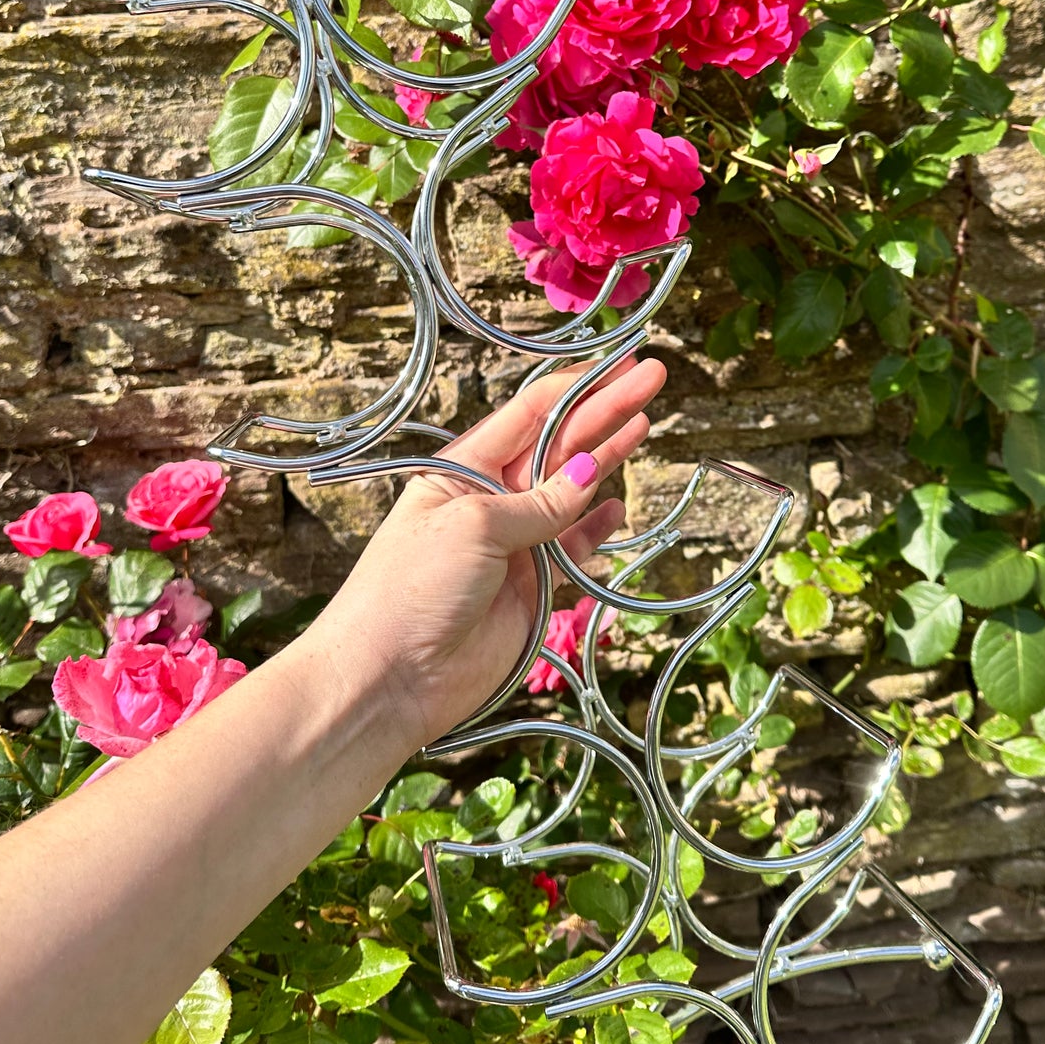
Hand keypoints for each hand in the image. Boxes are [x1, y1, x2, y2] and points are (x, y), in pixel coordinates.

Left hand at [322, 354, 666, 754]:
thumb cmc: (411, 589)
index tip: (620, 364)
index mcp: (465, 469)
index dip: (578, 387)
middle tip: (653, 377)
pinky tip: (620, 503)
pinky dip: (599, 527)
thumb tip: (593, 471)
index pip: (531, 413)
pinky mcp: (535, 590)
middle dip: (605, 410)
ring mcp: (516, 544)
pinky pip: (575, 548)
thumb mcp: (474, 526)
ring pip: (574, 492)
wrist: (391, 679)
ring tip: (645, 422)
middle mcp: (493, 500)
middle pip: (560, 444)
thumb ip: (539, 501)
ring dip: (608, 457)